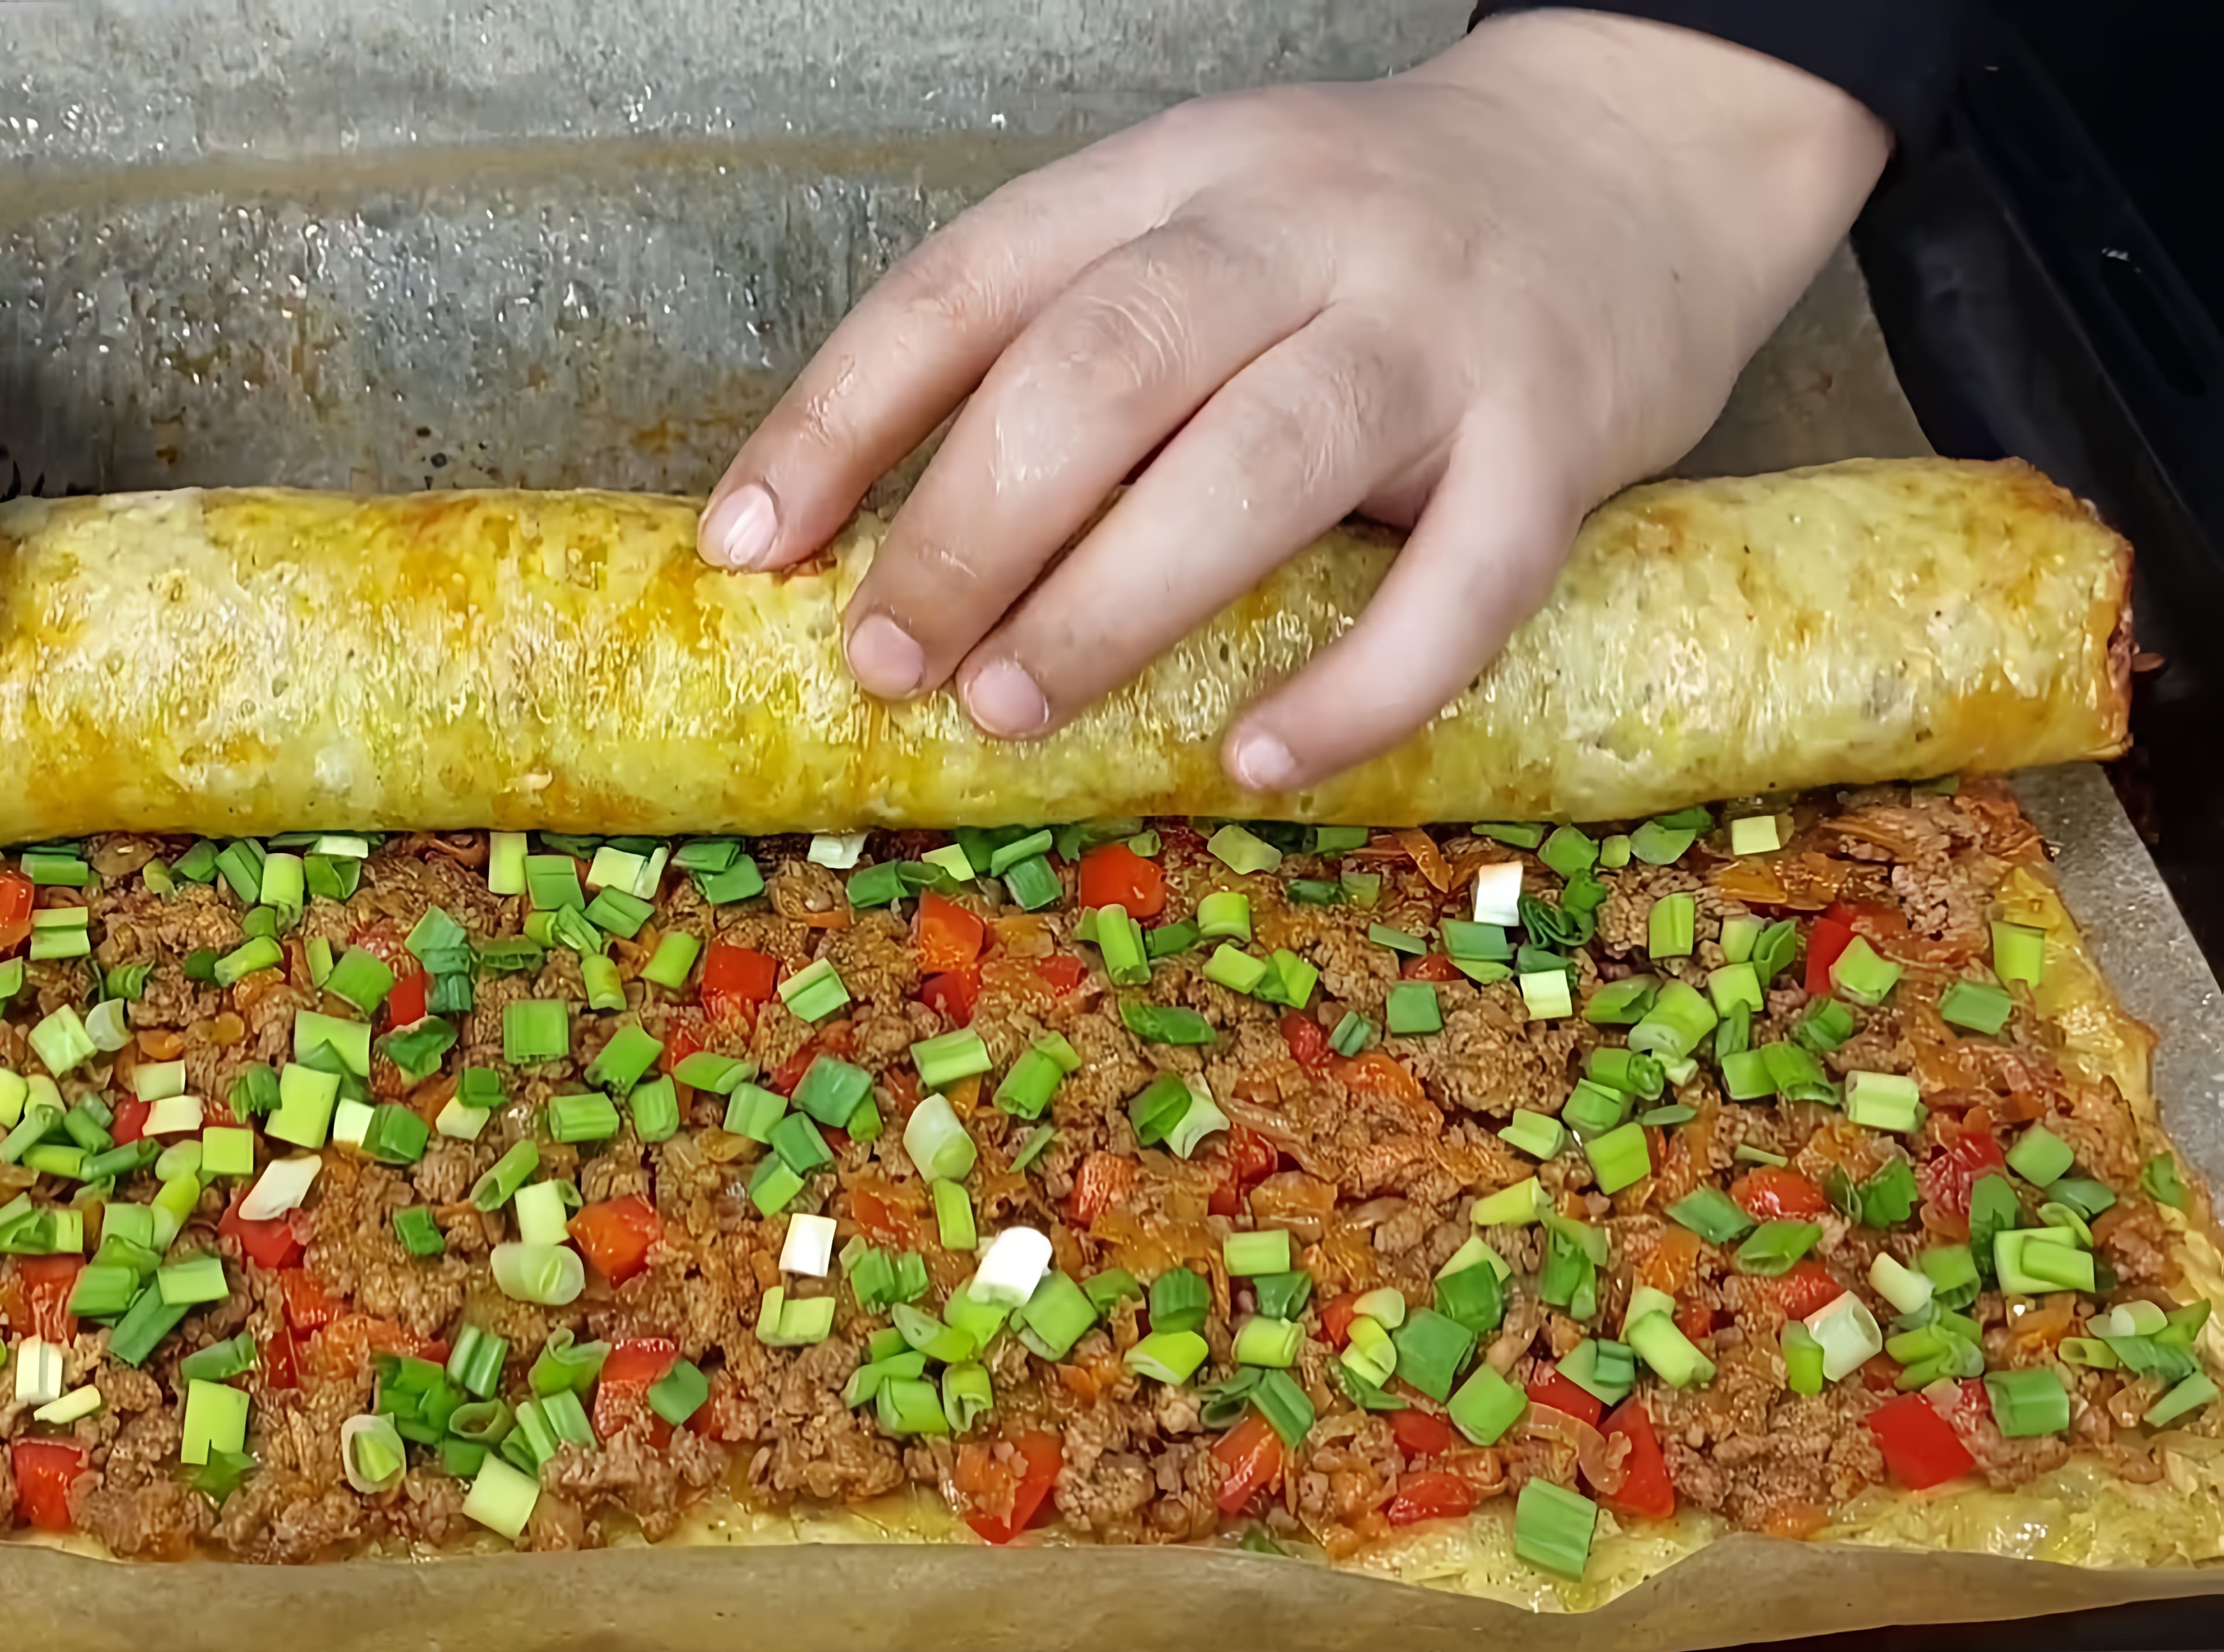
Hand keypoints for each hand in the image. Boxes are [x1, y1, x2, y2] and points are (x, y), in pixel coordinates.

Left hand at [699, 11, 1888, 791]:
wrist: (1636, 154)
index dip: (838, 418)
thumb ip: (1064, 345)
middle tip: (888, 658)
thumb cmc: (1370, 238)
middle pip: (1101, 370)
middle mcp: (1300, 233)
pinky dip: (1355, 689)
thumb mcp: (1199, 228)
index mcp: (1177, 176)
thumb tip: (880, 544)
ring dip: (1110, 604)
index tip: (749, 545)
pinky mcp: (1563, 437)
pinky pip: (1461, 583)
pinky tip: (1259, 764)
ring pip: (1256, 464)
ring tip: (1008, 710)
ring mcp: (1437, 333)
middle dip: (967, 528)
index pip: (971, 282)